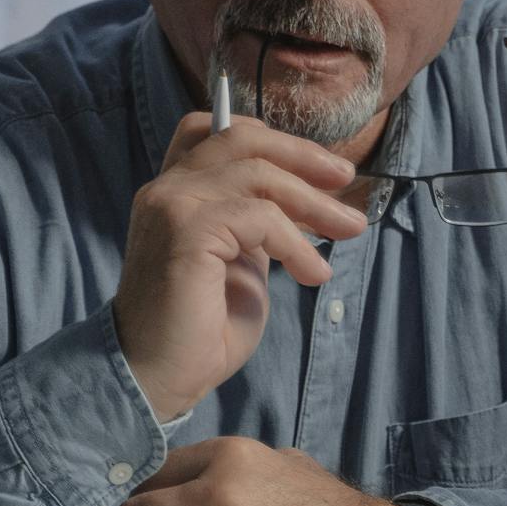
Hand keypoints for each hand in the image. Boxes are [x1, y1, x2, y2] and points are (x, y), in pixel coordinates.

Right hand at [112, 112, 366, 419]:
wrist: (157, 376)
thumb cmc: (200, 329)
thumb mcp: (239, 261)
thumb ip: (255, 223)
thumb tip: (302, 198)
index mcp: (174, 191)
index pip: (214, 129)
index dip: (269, 137)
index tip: (317, 166)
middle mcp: (167, 189)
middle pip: (242, 139)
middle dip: (303, 155)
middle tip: (347, 179)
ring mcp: (172, 205)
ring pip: (258, 174)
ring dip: (314, 203)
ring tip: (349, 231)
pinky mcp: (186, 230)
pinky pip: (259, 216)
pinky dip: (296, 242)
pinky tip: (313, 273)